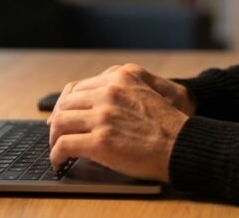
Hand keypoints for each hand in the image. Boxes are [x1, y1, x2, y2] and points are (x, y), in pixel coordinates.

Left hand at [47, 64, 192, 181]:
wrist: (183, 144)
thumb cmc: (169, 123)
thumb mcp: (149, 89)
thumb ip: (124, 87)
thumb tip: (95, 99)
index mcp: (121, 76)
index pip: (79, 86)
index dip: (66, 103)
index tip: (62, 115)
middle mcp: (110, 91)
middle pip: (66, 102)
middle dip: (58, 120)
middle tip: (57, 134)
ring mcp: (104, 115)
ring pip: (60, 121)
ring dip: (55, 136)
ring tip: (57, 148)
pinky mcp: (100, 140)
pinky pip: (65, 144)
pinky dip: (57, 154)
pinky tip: (60, 161)